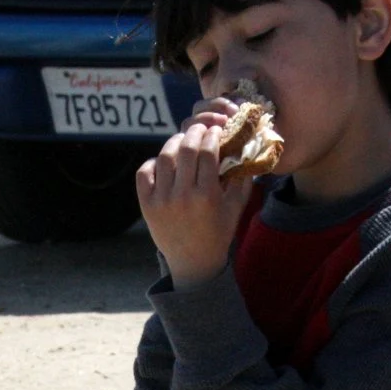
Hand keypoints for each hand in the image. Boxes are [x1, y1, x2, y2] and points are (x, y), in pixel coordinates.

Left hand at [135, 99, 255, 288]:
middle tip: (200, 128)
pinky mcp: (147, 205)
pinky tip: (164, 161)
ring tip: (182, 140)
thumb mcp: (236, 206)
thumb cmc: (218, 231)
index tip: (216, 130)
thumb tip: (246, 147)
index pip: (208, 152)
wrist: (193, 260)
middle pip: (186, 150)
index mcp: (207, 195)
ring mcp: (162, 201)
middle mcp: (183, 196)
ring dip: (174, 142)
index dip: (212, 135)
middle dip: (195, 132)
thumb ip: (243, 178)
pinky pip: (144, 173)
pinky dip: (152, 162)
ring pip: (164, 158)